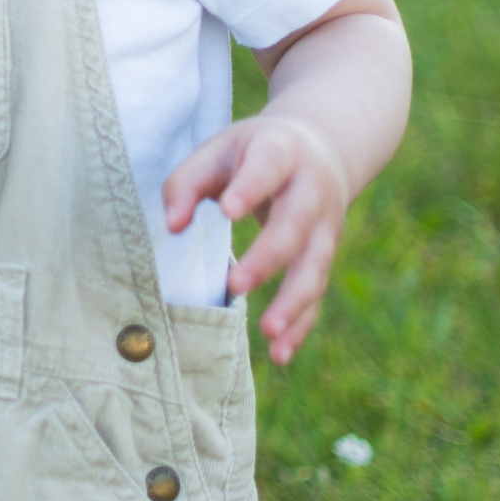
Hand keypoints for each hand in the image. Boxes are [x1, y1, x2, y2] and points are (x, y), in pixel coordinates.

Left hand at [163, 113, 353, 364]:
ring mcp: (326, 226)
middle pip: (295, 225)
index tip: (228, 210)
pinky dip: (301, 324)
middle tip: (235, 284)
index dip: (251, 189)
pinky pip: (317, 293)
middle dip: (268, 256)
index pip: (268, 168)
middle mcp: (312, 190)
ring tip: (269, 332)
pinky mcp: (325, 256)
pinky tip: (280, 354)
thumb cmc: (252, 152)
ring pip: (315, 267)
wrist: (318, 147)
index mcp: (282, 152)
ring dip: (293, 302)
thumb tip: (173, 226)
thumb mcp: (219, 150)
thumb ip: (188, 182)